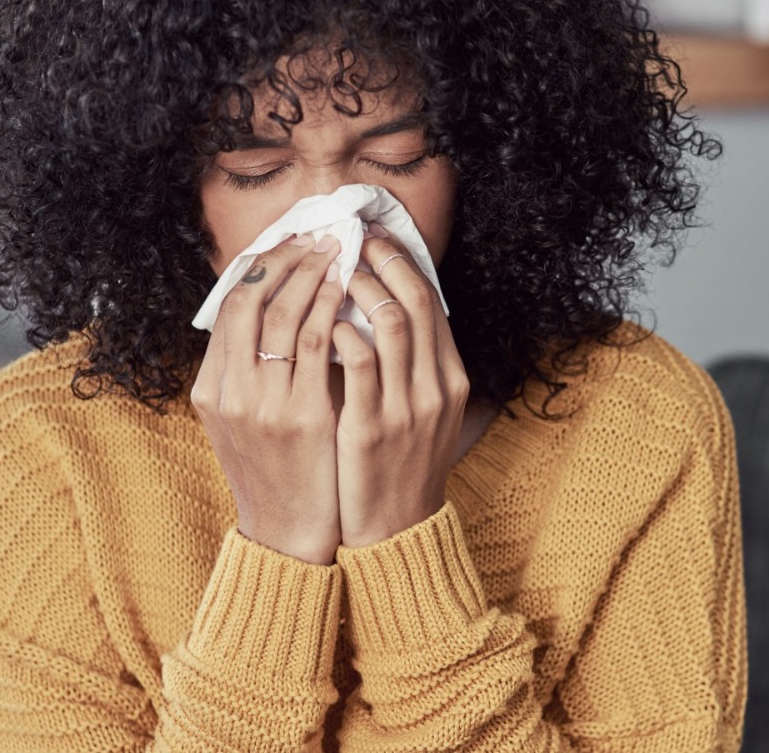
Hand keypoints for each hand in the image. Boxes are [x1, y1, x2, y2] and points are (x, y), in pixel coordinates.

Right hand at [190, 233, 345, 564]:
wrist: (287, 536)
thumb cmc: (276, 473)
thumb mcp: (244, 421)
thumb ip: (248, 373)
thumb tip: (272, 314)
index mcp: (211, 389)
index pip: (228, 306)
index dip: (261, 266)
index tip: (291, 243)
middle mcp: (229, 392)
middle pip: (248, 300)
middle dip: (286, 259)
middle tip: (318, 235)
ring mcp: (260, 404)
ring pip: (280, 314)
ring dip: (311, 274)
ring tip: (338, 251)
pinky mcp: (299, 417)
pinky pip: (313, 344)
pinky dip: (329, 309)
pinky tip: (348, 291)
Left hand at [330, 233, 471, 547]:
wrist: (396, 530)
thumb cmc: (399, 464)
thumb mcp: (422, 412)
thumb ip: (412, 366)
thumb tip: (385, 309)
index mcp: (450, 378)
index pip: (432, 301)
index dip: (402, 261)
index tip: (373, 238)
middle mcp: (435, 388)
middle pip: (416, 301)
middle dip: (382, 261)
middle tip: (349, 239)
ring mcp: (407, 408)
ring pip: (391, 323)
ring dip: (359, 289)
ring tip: (331, 273)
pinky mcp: (371, 429)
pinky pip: (357, 364)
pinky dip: (339, 333)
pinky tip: (318, 324)